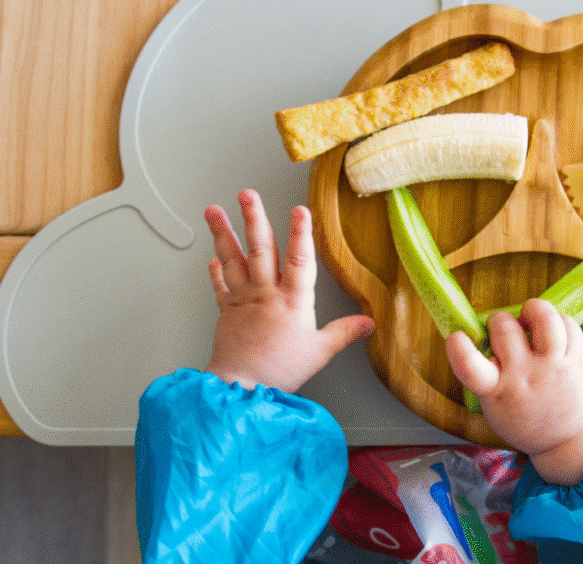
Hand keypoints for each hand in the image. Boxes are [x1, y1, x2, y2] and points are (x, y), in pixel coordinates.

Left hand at [203, 189, 374, 392]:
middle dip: (254, 218)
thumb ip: (344, 332)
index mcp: (293, 300)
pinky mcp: (226, 310)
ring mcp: (243, 299)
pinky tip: (212, 255)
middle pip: (260, 249)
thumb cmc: (281, 370)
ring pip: (233, 259)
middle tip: (247, 195)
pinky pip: (220, 284)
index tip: (300, 209)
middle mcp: (266, 293)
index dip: (301, 233)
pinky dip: (215, 269)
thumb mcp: (320, 352)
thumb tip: (369, 322)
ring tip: (214, 210)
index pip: (300, 259)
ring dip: (223, 233)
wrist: (241, 386)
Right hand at [445, 298, 582, 484]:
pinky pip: (568, 322)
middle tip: (503, 330)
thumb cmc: (522, 416)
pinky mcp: (578, 358)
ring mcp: (554, 366)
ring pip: (544, 317)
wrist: (569, 437)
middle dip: (499, 320)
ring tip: (530, 320)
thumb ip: (483, 373)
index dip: (458, 347)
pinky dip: (558, 321)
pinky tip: (552, 333)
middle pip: (505, 327)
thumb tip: (480, 331)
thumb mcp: (492, 405)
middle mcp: (525, 375)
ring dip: (533, 310)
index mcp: (496, 391)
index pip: (470, 367)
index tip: (456, 337)